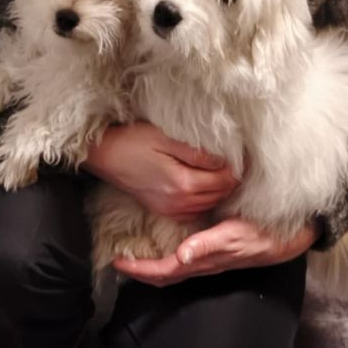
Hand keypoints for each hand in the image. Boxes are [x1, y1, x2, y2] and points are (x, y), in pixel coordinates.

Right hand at [80, 120, 240, 217]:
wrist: (104, 156)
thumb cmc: (133, 141)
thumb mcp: (166, 138)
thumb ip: (197, 151)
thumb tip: (224, 158)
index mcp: (183, 184)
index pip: (224, 181)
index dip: (237, 167)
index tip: (244, 155)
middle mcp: (179, 202)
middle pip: (220, 195)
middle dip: (231, 180)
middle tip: (240, 161)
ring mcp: (171, 209)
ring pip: (210, 203)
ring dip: (219, 189)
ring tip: (225, 170)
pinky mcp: (164, 210)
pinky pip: (195, 209)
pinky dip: (205, 198)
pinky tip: (205, 183)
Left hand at [113, 216, 321, 285]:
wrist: (289, 237)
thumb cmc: (262, 234)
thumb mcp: (235, 235)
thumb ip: (208, 244)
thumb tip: (180, 255)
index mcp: (202, 262)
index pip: (163, 271)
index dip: (138, 270)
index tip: (117, 262)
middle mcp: (202, 264)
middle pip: (164, 275)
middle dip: (140, 271)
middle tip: (119, 260)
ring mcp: (209, 259)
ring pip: (173, 269)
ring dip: (152, 265)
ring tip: (136, 253)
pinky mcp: (216, 251)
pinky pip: (185, 259)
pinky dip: (169, 255)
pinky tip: (167, 242)